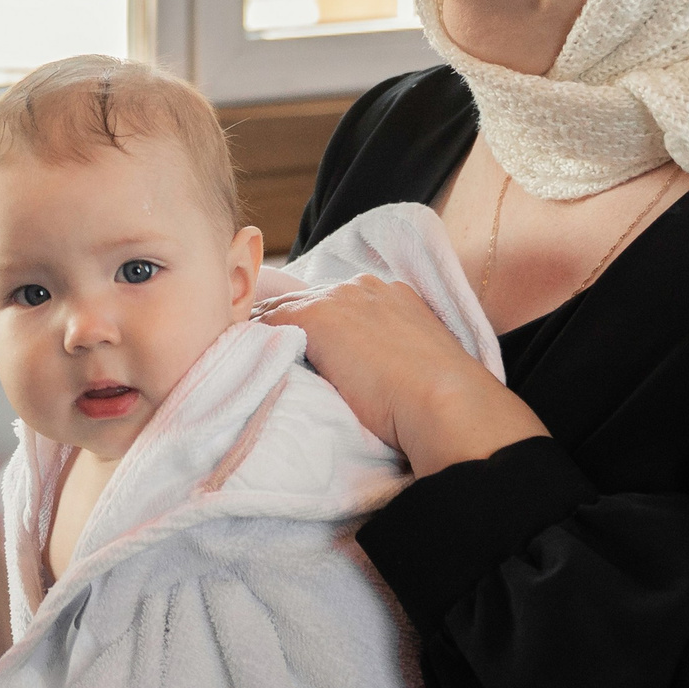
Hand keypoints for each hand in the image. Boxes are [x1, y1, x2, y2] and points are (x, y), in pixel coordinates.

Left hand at [253, 273, 548, 476]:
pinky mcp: (314, 317)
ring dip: (272, 332)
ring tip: (251, 356)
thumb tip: (368, 374)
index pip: (339, 302)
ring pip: (286, 308)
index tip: (308, 348)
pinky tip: (244, 356)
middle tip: (272, 351)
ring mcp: (338, 298)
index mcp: (394, 295)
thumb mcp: (416, 363)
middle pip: (310, 300)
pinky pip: (267, 320)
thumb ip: (390, 354)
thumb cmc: (438, 400)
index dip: (320, 326)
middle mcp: (365, 287)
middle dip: (292, 324)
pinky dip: (256, 338)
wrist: (444, 400)